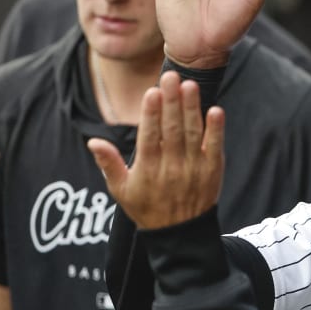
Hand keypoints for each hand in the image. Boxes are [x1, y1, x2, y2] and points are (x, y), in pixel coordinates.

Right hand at [87, 71, 223, 229]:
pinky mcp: (213, 170)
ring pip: (194, 133)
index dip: (151, 114)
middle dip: (172, 101)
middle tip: (172, 76)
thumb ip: (109, 163)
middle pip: (173, 129)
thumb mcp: (121, 190)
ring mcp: (194, 168)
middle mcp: (172, 167)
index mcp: (148, 169)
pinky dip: (216, 129)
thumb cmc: (146, 207)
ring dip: (192, 108)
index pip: (150, 137)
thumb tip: (94, 141)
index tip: (152, 92)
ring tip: (190, 85)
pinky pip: (215, 147)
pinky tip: (215, 110)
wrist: (180, 234)